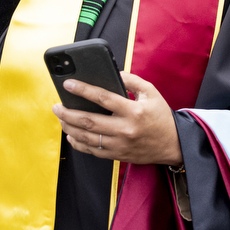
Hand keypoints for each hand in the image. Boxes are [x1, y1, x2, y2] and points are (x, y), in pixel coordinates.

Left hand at [52, 72, 183, 165]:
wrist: (173, 144)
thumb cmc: (161, 116)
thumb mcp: (151, 92)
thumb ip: (132, 81)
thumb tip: (113, 74)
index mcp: (134, 111)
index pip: (103, 98)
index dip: (83, 90)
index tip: (69, 84)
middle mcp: (125, 129)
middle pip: (89, 121)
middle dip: (68, 113)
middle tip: (56, 106)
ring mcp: (120, 144)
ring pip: (87, 137)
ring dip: (69, 128)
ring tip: (61, 118)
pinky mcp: (117, 155)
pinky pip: (92, 150)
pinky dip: (78, 143)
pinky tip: (71, 135)